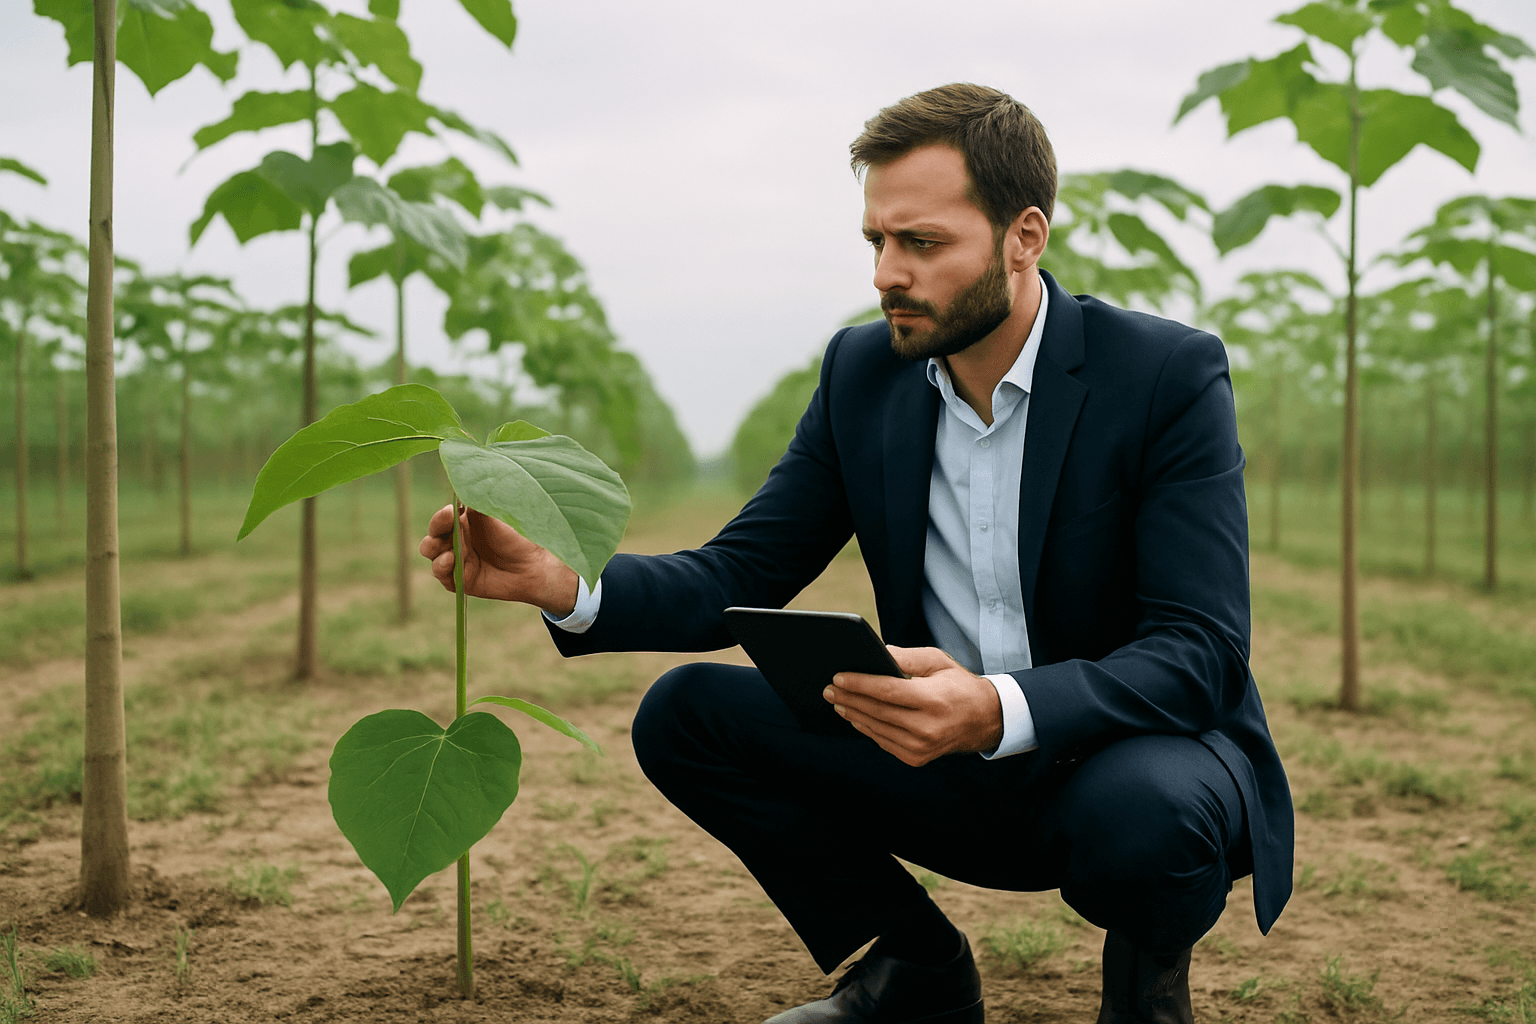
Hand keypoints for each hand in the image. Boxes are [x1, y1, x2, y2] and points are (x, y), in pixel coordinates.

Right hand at [418, 505, 578, 615]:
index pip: (443, 518)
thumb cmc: (517, 537)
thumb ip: (480, 504)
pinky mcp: (460, 580)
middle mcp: (456, 541)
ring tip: (449, 551)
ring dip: (435, 550)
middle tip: (444, 527)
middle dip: (435, 531)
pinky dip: (442, 568)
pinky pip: (443, 576)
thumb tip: (467, 483)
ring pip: (433, 555)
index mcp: (463, 523)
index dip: (442, 516)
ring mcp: (456, 561)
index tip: (450, 511)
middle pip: (433, 535)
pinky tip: (450, 561)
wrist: (532, 566)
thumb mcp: (498, 517)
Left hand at [825, 646, 1002, 766]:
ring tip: (836, 700)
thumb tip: (876, 652)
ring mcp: (921, 747)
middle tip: (828, 688)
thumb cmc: (957, 685)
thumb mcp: (938, 661)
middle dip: (849, 698)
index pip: (888, 692)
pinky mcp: (916, 758)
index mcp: (934, 700)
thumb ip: (906, 657)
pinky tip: (854, 716)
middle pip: (877, 711)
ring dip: (852, 714)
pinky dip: (866, 728)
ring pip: (877, 728)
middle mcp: (927, 728)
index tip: (838, 677)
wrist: (983, 720)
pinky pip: (883, 741)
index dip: (860, 684)